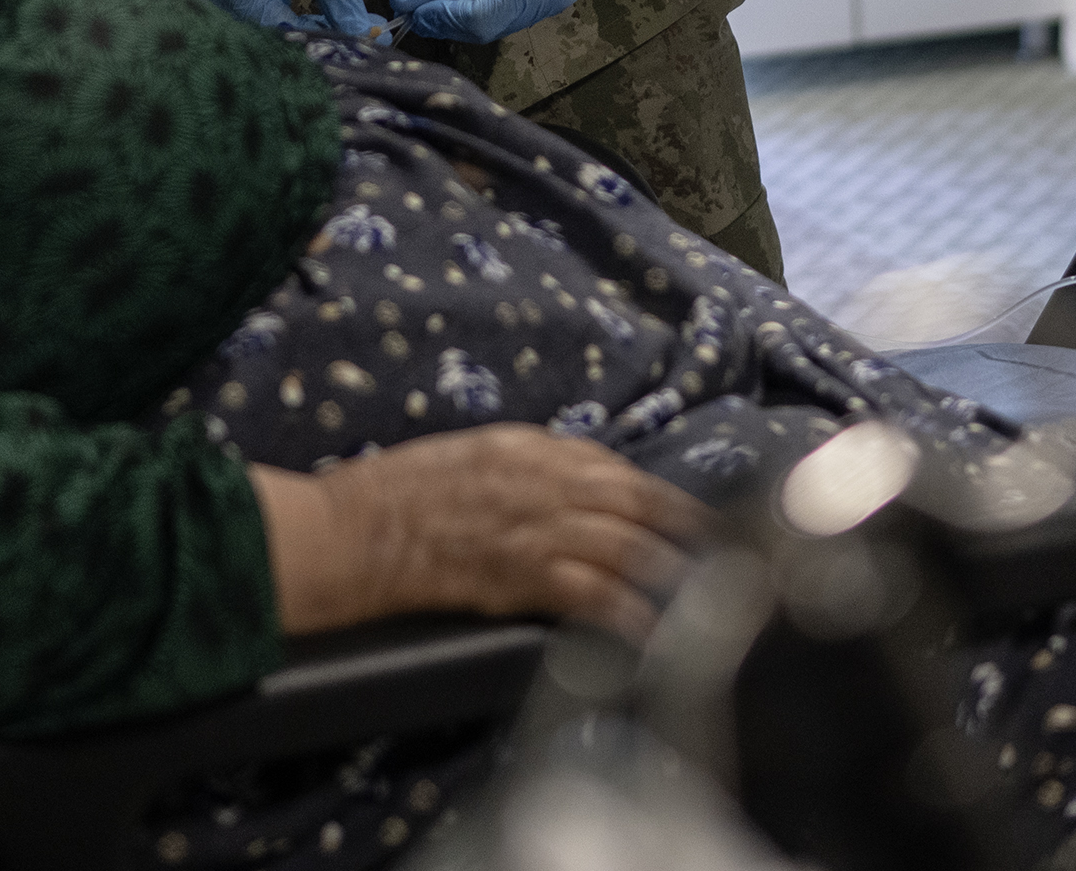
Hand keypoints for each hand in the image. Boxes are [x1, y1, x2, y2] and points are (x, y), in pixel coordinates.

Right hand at [197, 0, 382, 36]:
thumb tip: (364, 31)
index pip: (291, 38)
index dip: (334, 42)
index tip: (373, 42)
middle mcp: (222, 8)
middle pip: (280, 39)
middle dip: (325, 38)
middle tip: (369, 33)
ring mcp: (224, 0)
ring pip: (276, 29)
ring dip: (314, 28)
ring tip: (355, 25)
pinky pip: (268, 13)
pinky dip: (297, 14)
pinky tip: (328, 15)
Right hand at [252, 428, 705, 637]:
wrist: (353, 531)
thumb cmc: (398, 495)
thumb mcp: (471, 456)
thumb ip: (527, 466)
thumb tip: (575, 485)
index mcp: (529, 448)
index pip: (614, 468)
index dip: (660, 495)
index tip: (692, 517)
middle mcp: (542, 481)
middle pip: (634, 503)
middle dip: (683, 530)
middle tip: (723, 556)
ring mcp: (534, 527)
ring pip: (625, 545)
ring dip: (669, 570)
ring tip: (705, 596)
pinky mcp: (520, 575)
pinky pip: (591, 592)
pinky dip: (628, 609)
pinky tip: (653, 628)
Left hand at [391, 0, 599, 42]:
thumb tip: (403, 4)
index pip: (480, 21)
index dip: (440, 19)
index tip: (408, 9)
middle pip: (491, 27)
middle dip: (450, 21)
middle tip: (415, 6)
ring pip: (502, 23)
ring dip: (467, 17)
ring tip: (435, 0)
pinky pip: (515, 10)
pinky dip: (487, 7)